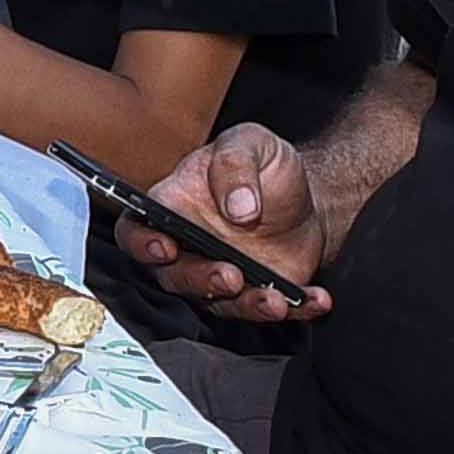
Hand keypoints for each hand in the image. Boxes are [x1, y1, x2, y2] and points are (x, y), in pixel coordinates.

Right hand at [110, 125, 333, 322]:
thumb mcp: (251, 143)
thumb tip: (238, 207)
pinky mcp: (255, 294)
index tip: (163, 248)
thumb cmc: (263, 166)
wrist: (306, 196)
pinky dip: (294, 309)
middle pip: (176, 277)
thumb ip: (237, 164)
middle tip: (230, 276)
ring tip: (275, 300)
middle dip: (201, 281)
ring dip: (247, 305)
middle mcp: (188, 249)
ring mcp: (220, 275)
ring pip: (220, 303)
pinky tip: (316, 300)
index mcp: (173, 208)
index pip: (137, 231)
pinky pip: (269, 308)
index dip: (142, 244)